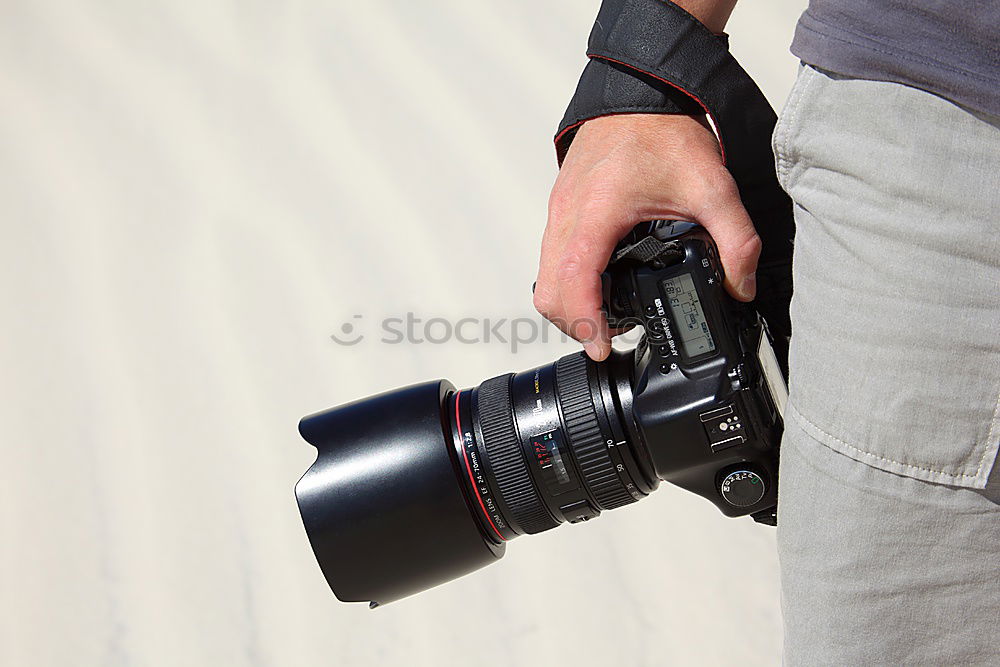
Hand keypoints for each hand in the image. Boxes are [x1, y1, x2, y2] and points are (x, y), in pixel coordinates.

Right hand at [533, 113, 760, 360]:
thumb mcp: (712, 187)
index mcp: (596, 214)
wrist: (639, 92)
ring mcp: (559, 212)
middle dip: (572, 324)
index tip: (602, 345)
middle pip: (548, 291)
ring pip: (544, 277)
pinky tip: (597, 284)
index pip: (574, 283)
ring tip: (602, 319)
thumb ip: (736, 241)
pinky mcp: (561, 208)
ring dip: (566, 305)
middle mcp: (567, 216)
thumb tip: (740, 286)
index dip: (584, 322)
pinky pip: (549, 258)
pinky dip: (565, 282)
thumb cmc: (662, 130)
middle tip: (606, 338)